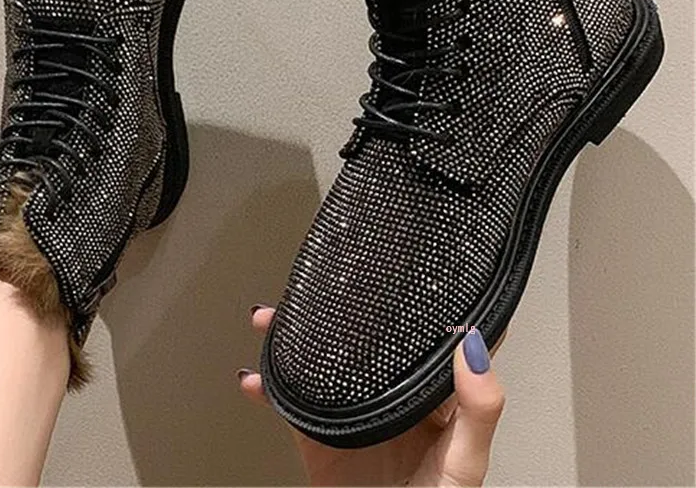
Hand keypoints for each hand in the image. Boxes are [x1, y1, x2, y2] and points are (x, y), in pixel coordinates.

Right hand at [238, 306, 505, 486]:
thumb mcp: (465, 464)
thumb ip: (478, 411)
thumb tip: (474, 347)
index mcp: (433, 396)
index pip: (427, 335)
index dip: (416, 300)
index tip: (400, 267)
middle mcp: (392, 395)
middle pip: (363, 339)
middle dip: (338, 310)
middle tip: (319, 286)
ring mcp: (354, 412)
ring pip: (321, 361)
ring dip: (291, 338)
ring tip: (272, 319)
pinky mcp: (320, 436)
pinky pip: (290, 404)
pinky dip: (266, 389)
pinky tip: (254, 379)